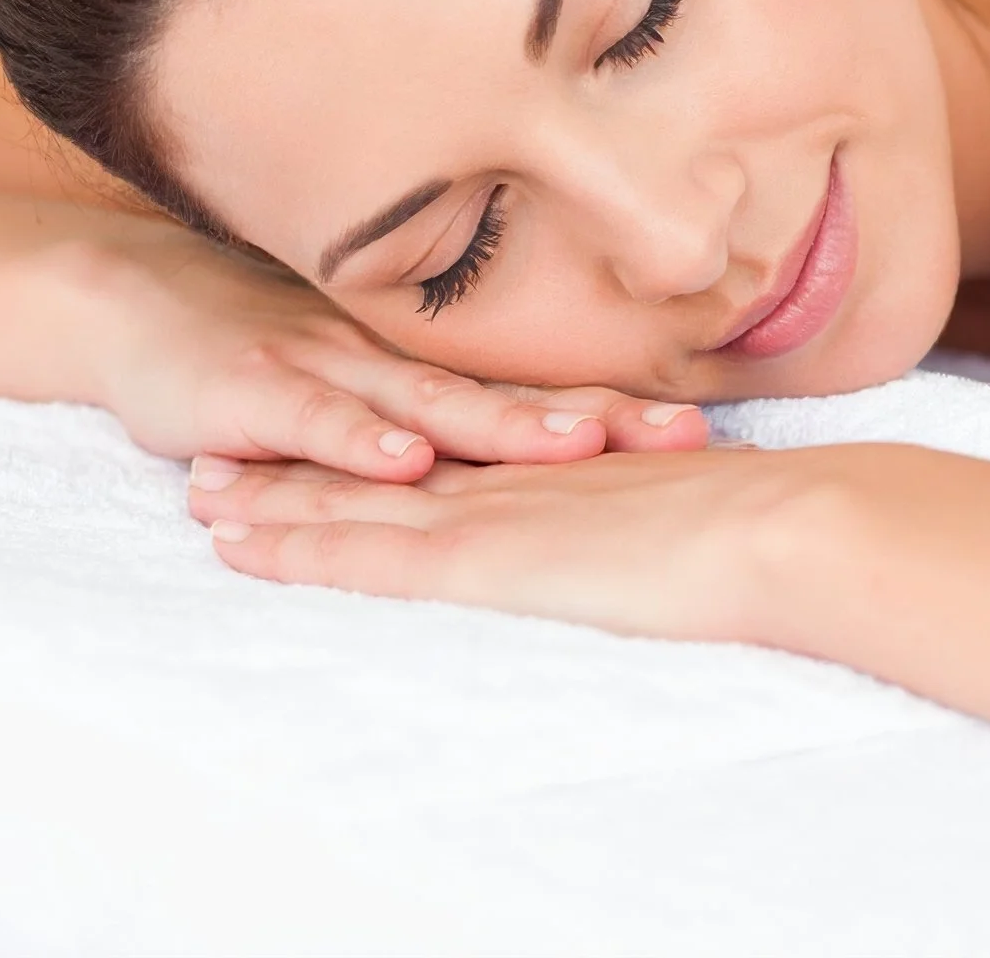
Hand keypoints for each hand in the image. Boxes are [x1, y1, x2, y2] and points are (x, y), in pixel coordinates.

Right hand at [55, 219, 710, 481]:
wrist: (146, 310)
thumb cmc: (277, 364)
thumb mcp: (375, 396)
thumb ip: (454, 425)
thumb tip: (565, 464)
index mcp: (436, 376)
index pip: (550, 398)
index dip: (629, 414)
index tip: (714, 431)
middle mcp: (400, 371)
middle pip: (517, 402)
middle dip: (603, 419)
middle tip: (686, 434)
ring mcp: (333, 375)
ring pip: (433, 406)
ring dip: (504, 427)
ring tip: (578, 443)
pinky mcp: (258, 395)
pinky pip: (316, 422)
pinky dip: (359, 441)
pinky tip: (403, 462)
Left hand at [185, 444, 842, 643]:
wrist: (786, 525)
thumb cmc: (776, 524)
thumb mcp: (713, 505)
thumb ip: (676, 505)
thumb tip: (696, 515)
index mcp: (573, 467)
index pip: (465, 451)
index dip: (395, 441)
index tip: (341, 433)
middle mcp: (521, 475)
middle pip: (395, 462)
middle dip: (313, 459)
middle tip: (234, 451)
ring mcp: (499, 509)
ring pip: (360, 500)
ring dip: (279, 499)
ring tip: (203, 495)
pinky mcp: (486, 555)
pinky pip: (368, 551)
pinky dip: (301, 545)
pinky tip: (241, 547)